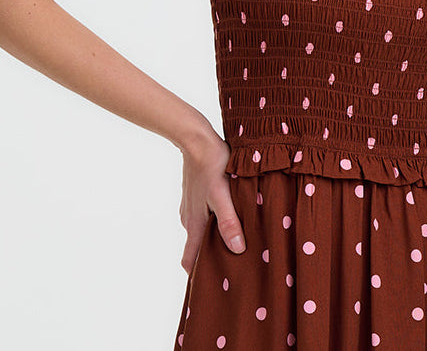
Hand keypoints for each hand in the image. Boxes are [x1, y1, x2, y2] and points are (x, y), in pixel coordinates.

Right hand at [179, 134, 245, 274]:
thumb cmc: (211, 165)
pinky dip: (213, 222)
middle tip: (231, 266)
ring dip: (214, 238)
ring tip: (235, 241)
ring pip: (201, 230)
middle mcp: (189, 218)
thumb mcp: (222, 194)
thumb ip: (229, 222)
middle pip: (197, 247)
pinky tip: (228, 215)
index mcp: (194, 223)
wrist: (196, 138)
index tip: (209, 288)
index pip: (190, 259)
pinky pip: (203, 216)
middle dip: (210, 258)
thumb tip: (237, 250)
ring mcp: (191, 206)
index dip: (197, 276)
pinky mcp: (196, 194)